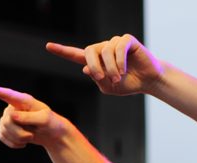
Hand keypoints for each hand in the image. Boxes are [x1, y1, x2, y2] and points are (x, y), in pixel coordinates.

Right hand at [0, 84, 70, 148]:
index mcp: (23, 100)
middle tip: (32, 135)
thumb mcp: (45, 119)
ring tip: (30, 136)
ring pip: (4, 130)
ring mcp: (8, 118)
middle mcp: (12, 107)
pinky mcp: (5, 129)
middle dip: (19, 133)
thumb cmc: (51, 123)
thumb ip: (29, 117)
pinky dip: (14, 143)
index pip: (8, 94)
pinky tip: (23, 142)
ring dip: (19, 139)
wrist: (51, 134)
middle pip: (7, 121)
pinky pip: (2, 137)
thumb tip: (11, 116)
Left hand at [46, 34, 163, 95]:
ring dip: (111, 68)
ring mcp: (114, 43)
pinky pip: (118, 47)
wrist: (148, 80)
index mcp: (96, 61)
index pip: (76, 54)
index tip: (48, 46)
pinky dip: (119, 61)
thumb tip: (86, 68)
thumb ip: (97, 80)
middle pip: (89, 51)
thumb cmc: (128, 84)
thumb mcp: (109, 87)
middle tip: (102, 78)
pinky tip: (124, 70)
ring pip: (105, 51)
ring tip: (118, 77)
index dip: (62, 51)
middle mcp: (103, 49)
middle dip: (94, 66)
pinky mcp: (126, 40)